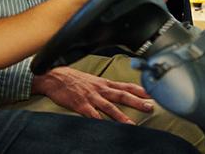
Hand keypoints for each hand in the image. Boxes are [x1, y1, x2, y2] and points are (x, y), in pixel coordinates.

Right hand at [31, 66, 153, 123]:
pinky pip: (92, 115)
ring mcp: (91, 98)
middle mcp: (100, 89)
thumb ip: (104, 86)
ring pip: (110, 108)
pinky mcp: (80, 105)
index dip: (139, 90)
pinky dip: (100, 121)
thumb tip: (115, 91)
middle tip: (150, 107)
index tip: (152, 94)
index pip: (125, 86)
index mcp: (103, 83)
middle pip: (122, 96)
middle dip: (137, 102)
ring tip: (132, 125)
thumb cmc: (72, 79)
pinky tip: (106, 128)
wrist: (53, 77)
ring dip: (122, 116)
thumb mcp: (91, 79)